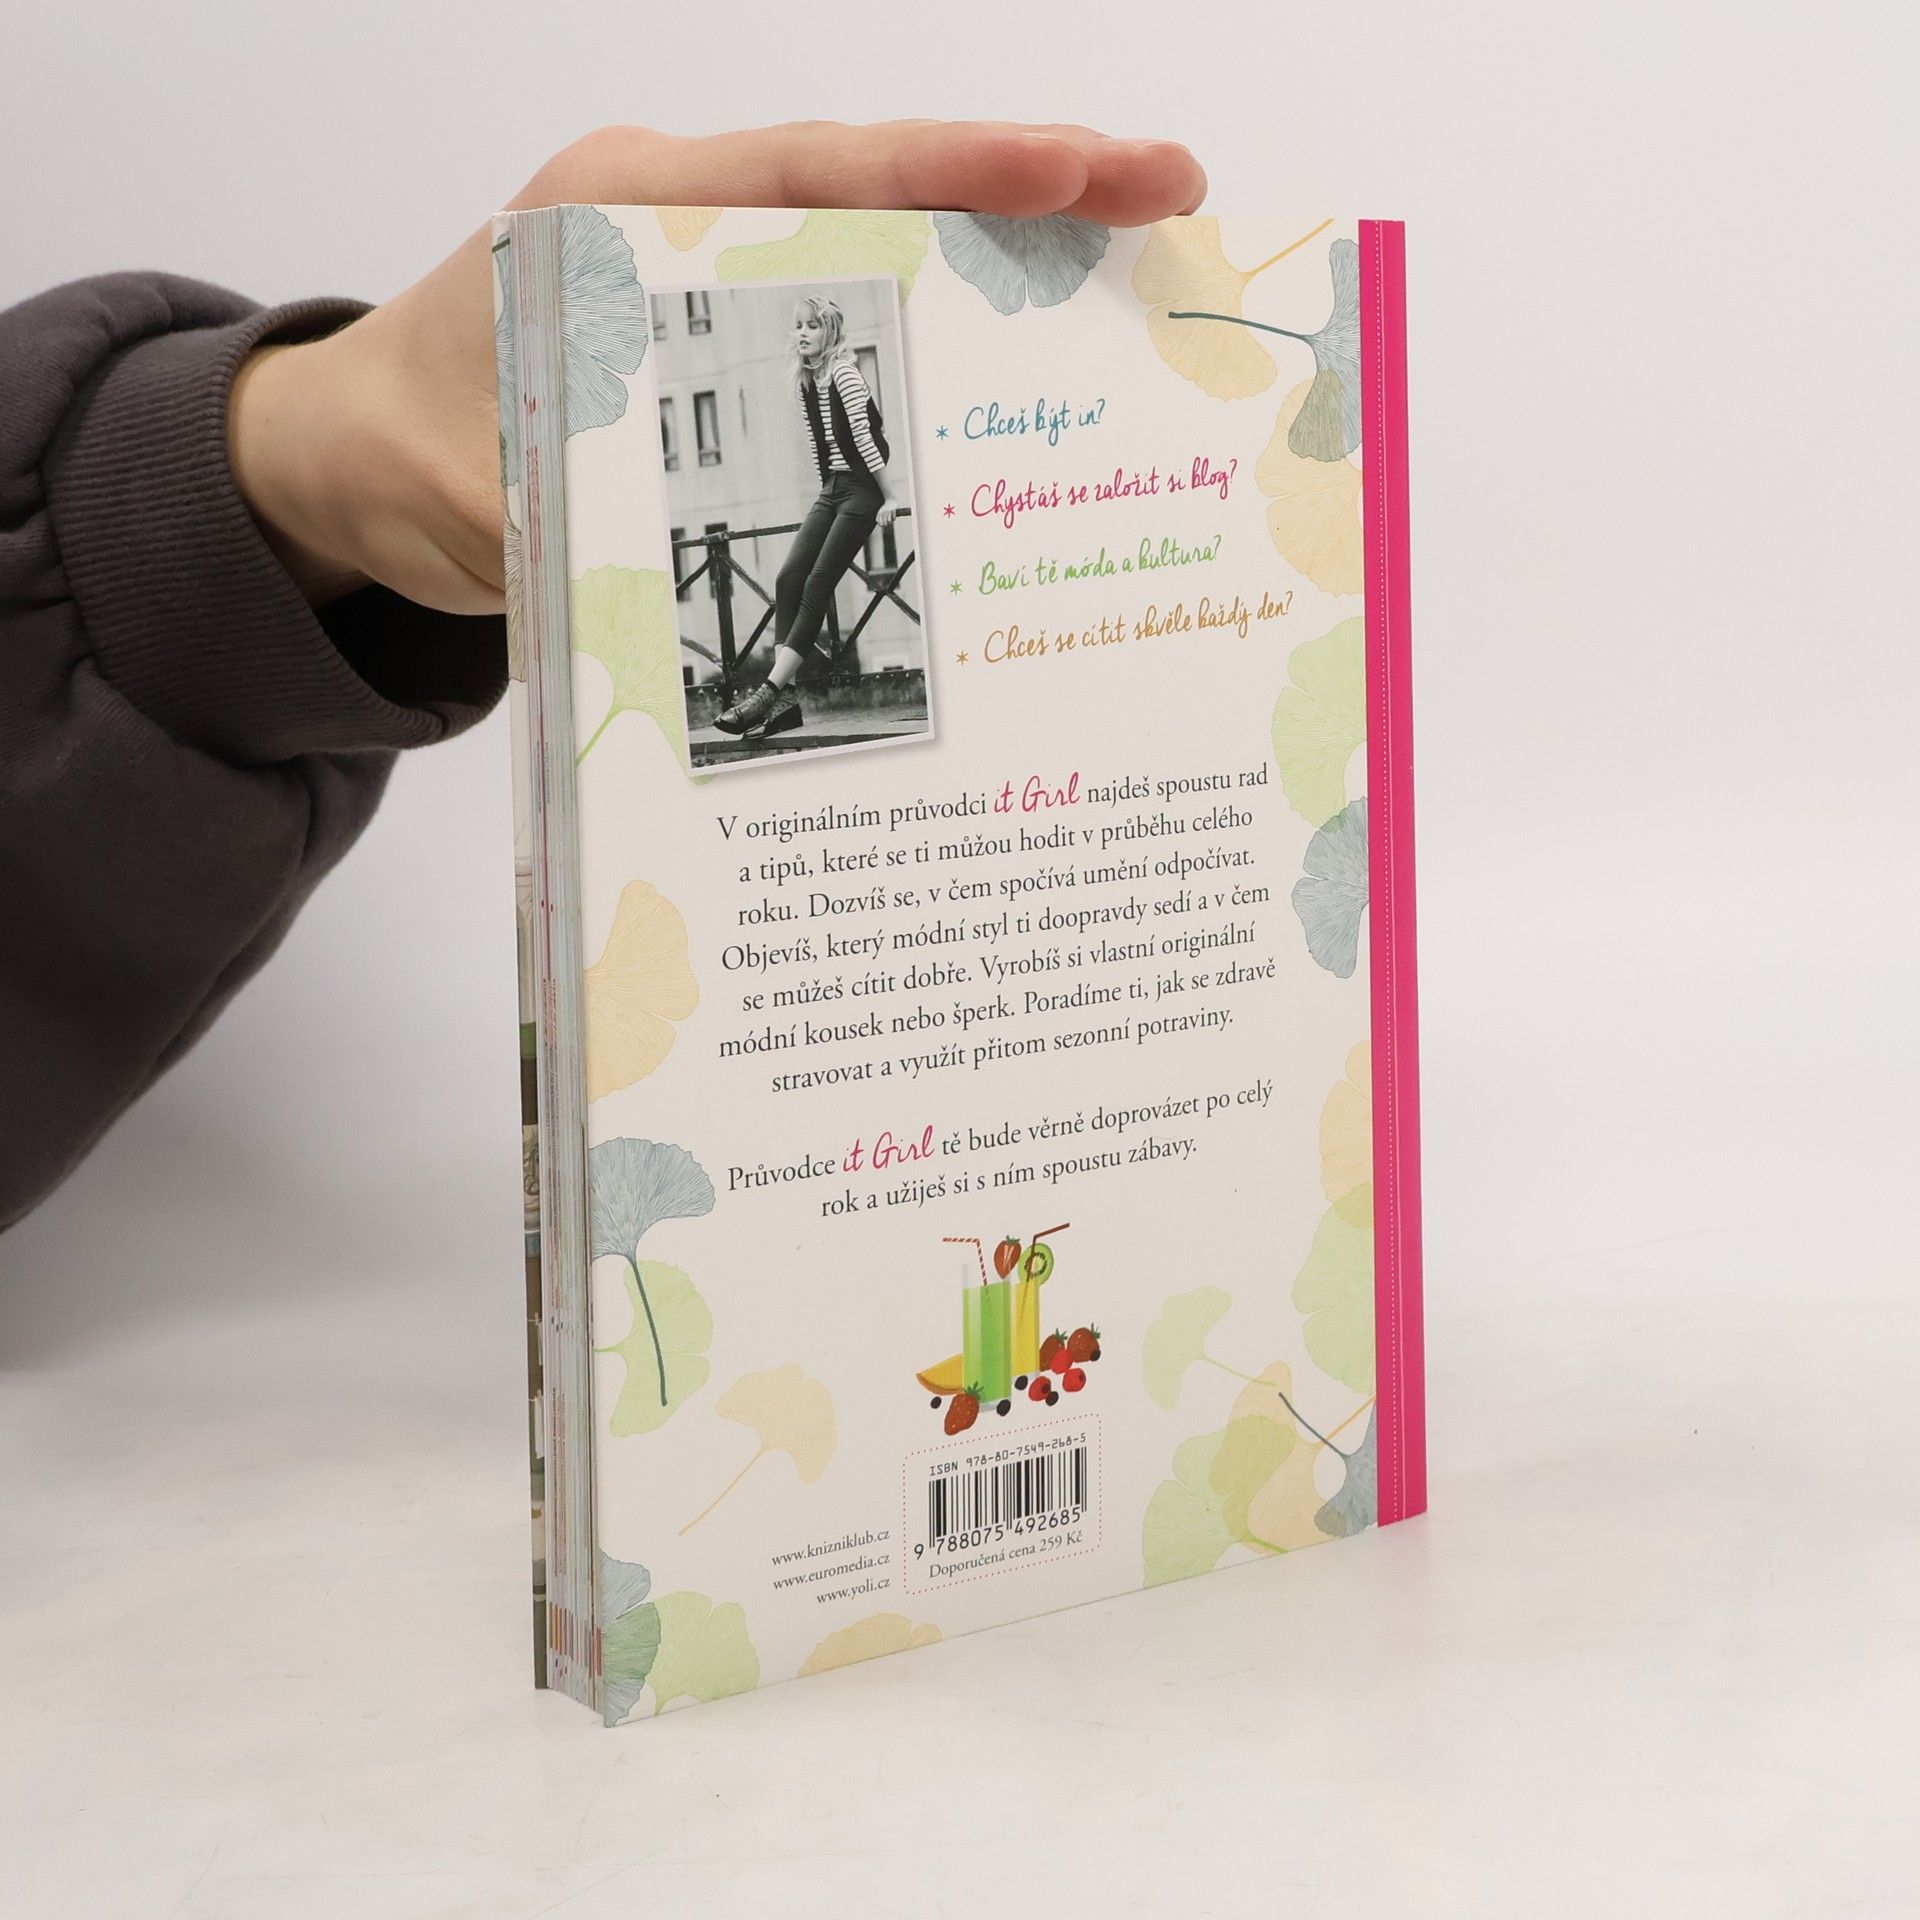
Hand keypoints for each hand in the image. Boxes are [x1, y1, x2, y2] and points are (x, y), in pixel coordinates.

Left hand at [227, 121, 1206, 612]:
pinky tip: (1025, 375)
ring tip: (1138, 277)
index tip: (1076, 165)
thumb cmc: (398, 446)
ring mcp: (713, 285)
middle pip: (878, 189)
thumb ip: (570, 494)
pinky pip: (855, 332)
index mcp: (615, 213)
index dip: (951, 167)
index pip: (809, 169)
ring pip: (883, 254)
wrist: (353, 470)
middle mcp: (681, 225)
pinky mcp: (730, 352)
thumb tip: (693, 534)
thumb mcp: (469, 480)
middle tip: (1167, 197)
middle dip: (1027, 190)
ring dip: (1007, 269)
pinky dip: (943, 345)